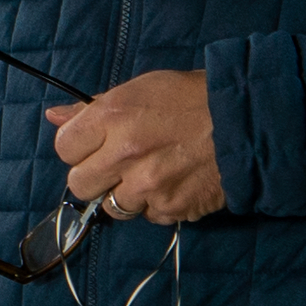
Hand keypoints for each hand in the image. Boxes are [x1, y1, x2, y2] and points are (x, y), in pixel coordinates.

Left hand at [48, 69, 224, 223]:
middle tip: (119, 164)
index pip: (63, 148)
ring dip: (126, 194)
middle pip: (79, 184)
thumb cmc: (193, 98)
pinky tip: (174, 183)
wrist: (251, 121)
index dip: (78, 147)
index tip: (94, 145)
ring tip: (152, 173)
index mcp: (112, 116)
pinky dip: (156, 205)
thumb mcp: (141, 89)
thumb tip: (54, 116)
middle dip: (95, 176)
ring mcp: (147, 185)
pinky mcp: (171, 207)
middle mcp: (125, 153)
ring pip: (111, 206)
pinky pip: (147, 216)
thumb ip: (93, 108)